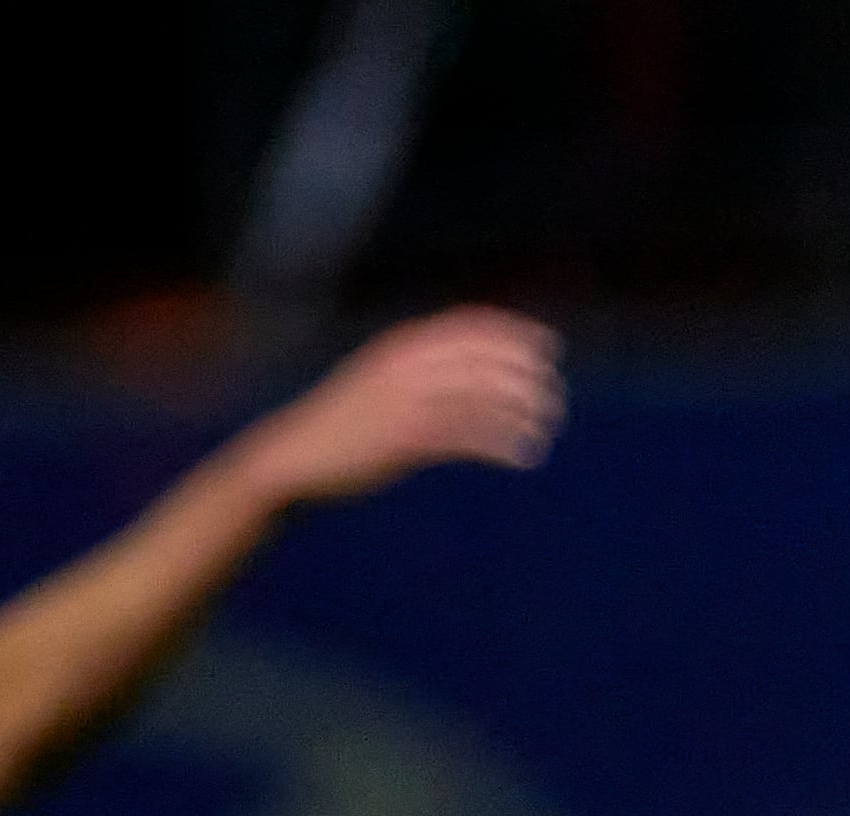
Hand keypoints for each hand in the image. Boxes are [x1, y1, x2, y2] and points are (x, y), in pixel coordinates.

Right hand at [231, 307, 565, 506]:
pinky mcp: (404, 437)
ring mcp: (404, 400)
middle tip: (554, 395)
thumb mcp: (380, 380)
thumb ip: (421, 369)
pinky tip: (524, 456)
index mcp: (402, 343)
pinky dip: (501, 443)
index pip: (470, 326)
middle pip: (483, 359)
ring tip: (546, 428)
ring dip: (521, 411)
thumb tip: (470, 372)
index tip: (549, 347)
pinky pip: (467, 435)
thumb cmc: (343, 423)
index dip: (514, 333)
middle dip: (526, 374)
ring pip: (481, 397)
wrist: (295, 454)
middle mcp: (406, 364)